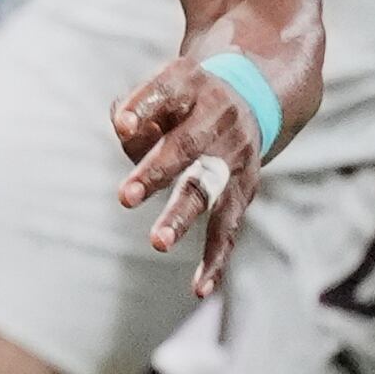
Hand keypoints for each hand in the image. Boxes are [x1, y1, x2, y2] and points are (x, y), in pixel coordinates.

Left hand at [109, 55, 265, 298]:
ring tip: (158, 242)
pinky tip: (199, 288)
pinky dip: (216, 259)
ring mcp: (235, 156)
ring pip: (209, 189)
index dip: (145, 106)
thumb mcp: (162, 88)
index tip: (123, 125)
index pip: (166, 91)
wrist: (251, 97)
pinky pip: (229, 228)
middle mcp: (219, 118)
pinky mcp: (245, 189)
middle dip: (156, 172)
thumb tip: (125, 131)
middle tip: (124, 197)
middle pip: (187, 146)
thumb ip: (136, 109)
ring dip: (183, 216)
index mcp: (192, 85)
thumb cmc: (184, 99)